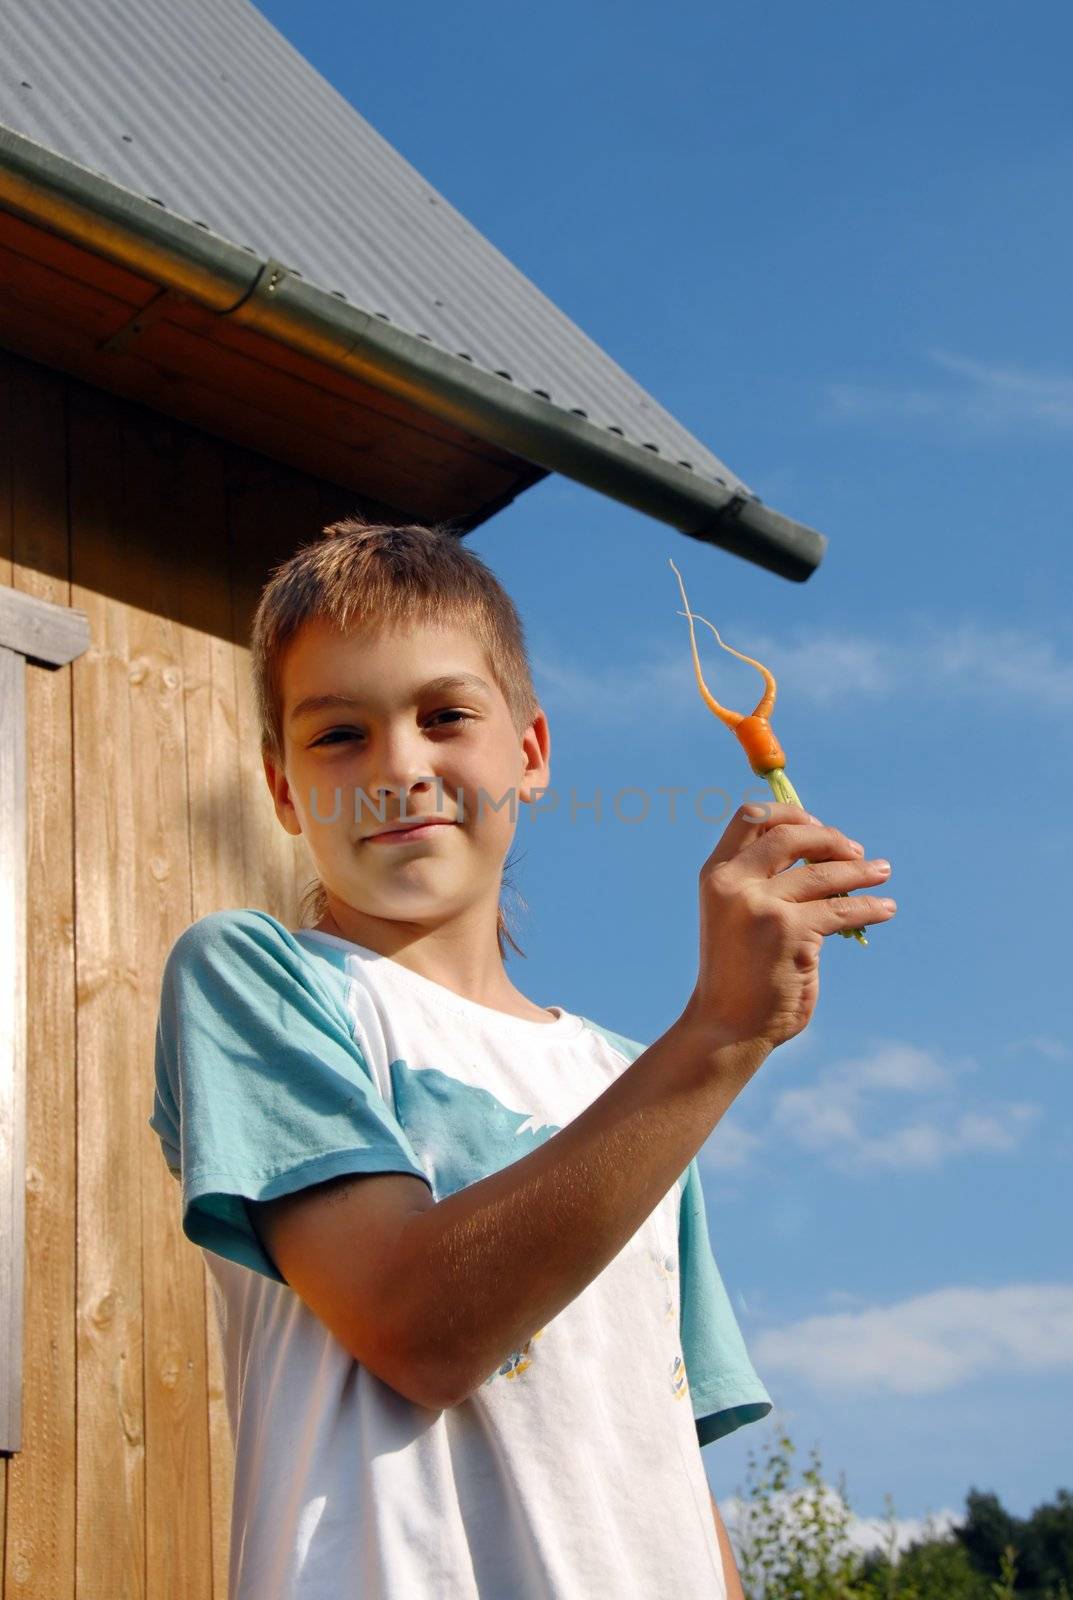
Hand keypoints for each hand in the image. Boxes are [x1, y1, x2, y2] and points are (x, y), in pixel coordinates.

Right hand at [684, 802, 895, 1054]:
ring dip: (861, 870)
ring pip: (824, 873)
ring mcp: (762, 907)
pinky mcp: (791, 933)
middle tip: (856, 852)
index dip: (790, 813)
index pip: (751, 818)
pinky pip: (842, 911)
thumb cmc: (738, 972)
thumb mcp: (737, 915)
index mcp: (716, 875)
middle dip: (830, 838)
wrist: (727, 1026)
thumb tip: (822, 848)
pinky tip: (886, 909)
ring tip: (883, 871)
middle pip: (791, 835)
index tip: (817, 824)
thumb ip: (762, 882)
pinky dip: (871, 907)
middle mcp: (734, 884)